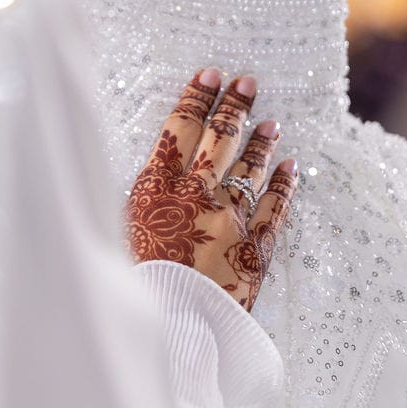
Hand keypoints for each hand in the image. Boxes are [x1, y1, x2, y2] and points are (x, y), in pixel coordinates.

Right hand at [125, 69, 297, 310]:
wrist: (165, 332)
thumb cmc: (130, 284)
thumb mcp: (115, 231)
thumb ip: (137, 198)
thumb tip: (150, 170)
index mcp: (156, 188)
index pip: (180, 128)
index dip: (196, 97)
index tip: (209, 74)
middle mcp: (196, 196)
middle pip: (219, 139)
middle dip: (234, 106)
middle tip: (248, 82)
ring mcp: (230, 221)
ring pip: (251, 168)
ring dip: (261, 141)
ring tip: (271, 121)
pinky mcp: (254, 250)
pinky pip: (275, 209)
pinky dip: (284, 184)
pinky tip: (291, 167)